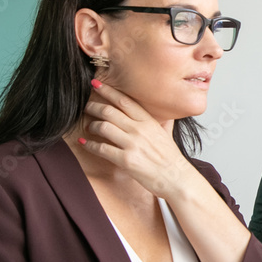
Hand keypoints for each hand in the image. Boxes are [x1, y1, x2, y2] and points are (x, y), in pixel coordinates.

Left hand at [77, 80, 195, 197]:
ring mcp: (132, 145)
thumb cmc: (171, 158)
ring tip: (89, 127)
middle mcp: (139, 130)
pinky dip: (89, 145)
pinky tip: (84, 143)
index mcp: (149, 121)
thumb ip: (161, 120)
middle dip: (94, 107)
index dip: (107, 90)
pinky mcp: (125, 160)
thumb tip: (162, 109)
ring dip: (91, 125)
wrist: (176, 178)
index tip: (96, 83)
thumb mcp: (167, 133)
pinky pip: (101, 148)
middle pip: (109, 111)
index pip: (124, 100)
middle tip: (87, 107)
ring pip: (103, 127)